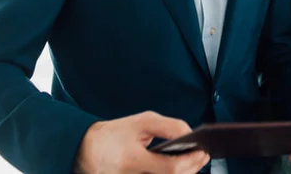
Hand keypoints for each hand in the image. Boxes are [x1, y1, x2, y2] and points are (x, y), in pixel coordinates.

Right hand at [74, 111, 209, 173]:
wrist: (85, 151)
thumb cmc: (115, 134)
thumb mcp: (141, 122)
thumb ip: (168, 127)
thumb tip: (190, 133)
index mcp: (132, 160)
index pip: (171, 168)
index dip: (191, 160)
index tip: (203, 150)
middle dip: (193, 167)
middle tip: (204, 154)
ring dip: (186, 172)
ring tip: (197, 159)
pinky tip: (183, 166)